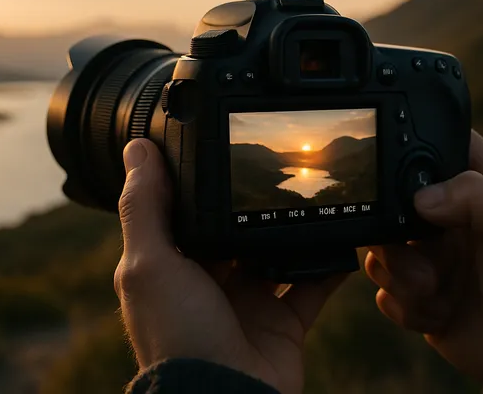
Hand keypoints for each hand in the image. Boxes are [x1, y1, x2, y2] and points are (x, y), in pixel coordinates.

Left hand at [114, 139, 345, 393]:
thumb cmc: (177, 337)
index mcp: (172, 266)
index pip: (185, 214)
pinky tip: (344, 236)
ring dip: (292, 229)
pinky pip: (311, 285)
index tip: (220, 145)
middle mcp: (209, 282)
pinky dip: (328, 264)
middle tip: (277, 165)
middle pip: (234, 231)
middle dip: (251, 204)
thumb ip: (144, 207)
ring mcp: (248, 302)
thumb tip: (138, 147)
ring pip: (274, 254)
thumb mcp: (150, 265)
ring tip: (314, 192)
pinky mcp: (283, 322)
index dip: (200, 184)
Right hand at [365, 131, 482, 385]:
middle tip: (422, 253)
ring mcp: (425, 251)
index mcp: (478, 186)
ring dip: (400, 274)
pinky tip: (437, 312)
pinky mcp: (411, 287)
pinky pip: (382, 287)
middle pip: (390, 197)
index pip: (437, 143)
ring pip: (379, 245)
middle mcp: (446, 214)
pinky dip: (404, 303)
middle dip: (394, 231)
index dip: (413, 148)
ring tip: (433, 290)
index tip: (407, 180)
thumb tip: (420, 196)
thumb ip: (478, 199)